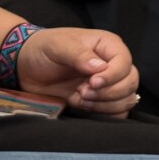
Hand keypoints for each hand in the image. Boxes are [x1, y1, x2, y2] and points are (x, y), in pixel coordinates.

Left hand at [19, 27, 139, 116]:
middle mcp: (112, 64)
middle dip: (110, 92)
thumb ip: (79, 55)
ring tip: (82, 97)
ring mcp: (107, 84)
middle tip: (84, 91)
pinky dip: (105, 114)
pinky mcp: (99, 101)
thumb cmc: (43, 49)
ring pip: (127, 99)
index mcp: (107, 46)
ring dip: (106, 104)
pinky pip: (117, 112)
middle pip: (131, 82)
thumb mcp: (57, 45)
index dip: (113, 76)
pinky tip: (85, 106)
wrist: (27, 67)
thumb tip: (101, 68)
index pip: (125, 63)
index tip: (92, 82)